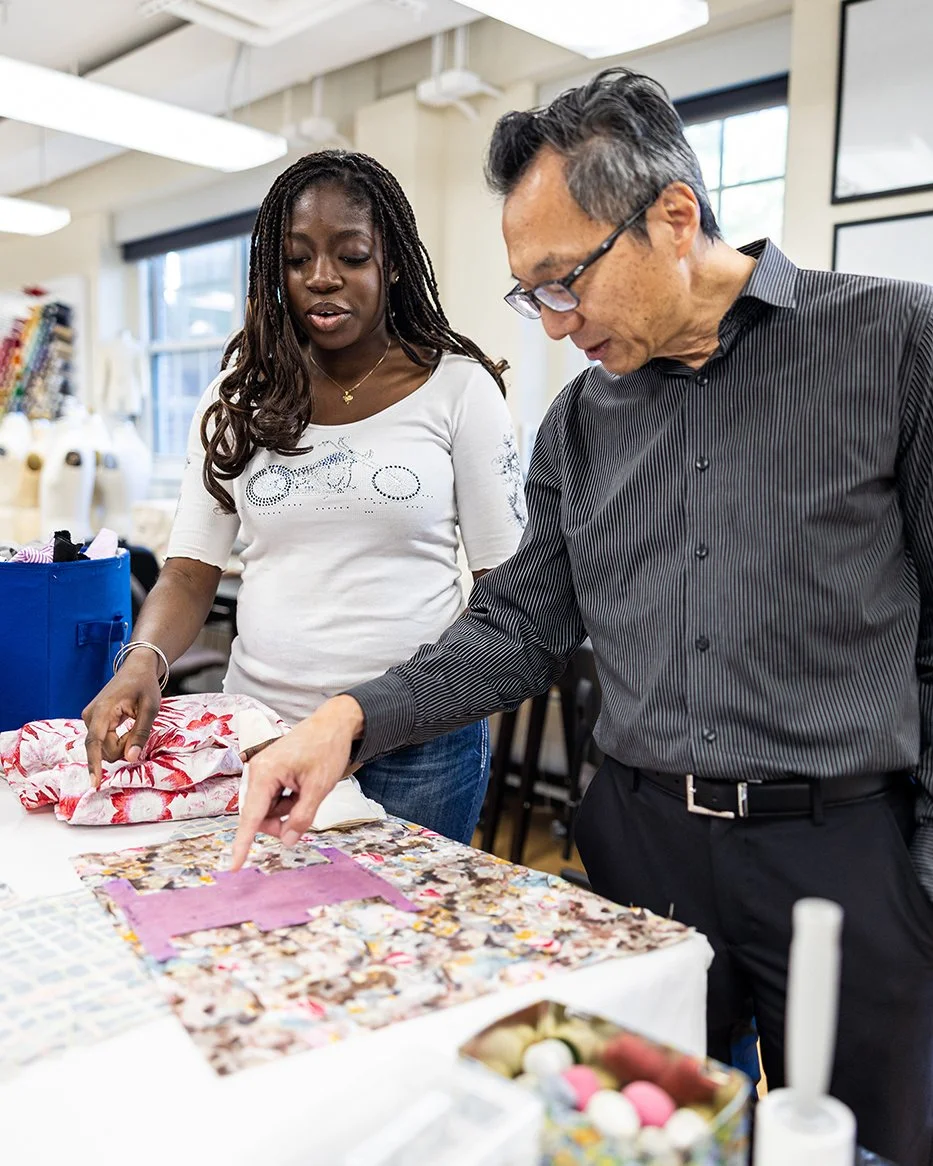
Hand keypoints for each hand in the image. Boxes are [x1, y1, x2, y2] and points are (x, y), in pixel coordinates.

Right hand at [82, 654, 162, 788]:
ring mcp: (89, 718)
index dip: (95, 765)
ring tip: (133, 722)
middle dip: (122, 747)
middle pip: (103, 749)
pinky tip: (126, 724)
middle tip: (139, 725)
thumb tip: (131, 759)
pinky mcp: (92, 721)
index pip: (94, 743)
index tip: (95, 784)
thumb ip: (140, 734)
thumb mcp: (150, 709)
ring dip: (120, 743)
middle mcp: (90, 716)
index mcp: (102, 711)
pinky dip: (116, 739)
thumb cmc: (145, 686)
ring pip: (103, 747)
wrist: (136, 668)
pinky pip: (103, 741)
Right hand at [231, 695, 364, 870]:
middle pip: (260, 815)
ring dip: (287, 809)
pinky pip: (273, 797)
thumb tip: (288, 840)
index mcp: (265, 773)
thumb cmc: (327, 749)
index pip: (251, 817)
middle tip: (304, 812)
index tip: (234, 866)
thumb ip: (302, 817)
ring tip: (307, 790)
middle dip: (280, 821)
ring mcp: (263, 771)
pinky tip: (303, 786)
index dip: (243, 844)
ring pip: (268, 808)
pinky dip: (288, 800)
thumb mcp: (319, 787)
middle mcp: (257, 772)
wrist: (335, 723)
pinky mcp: (270, 771)